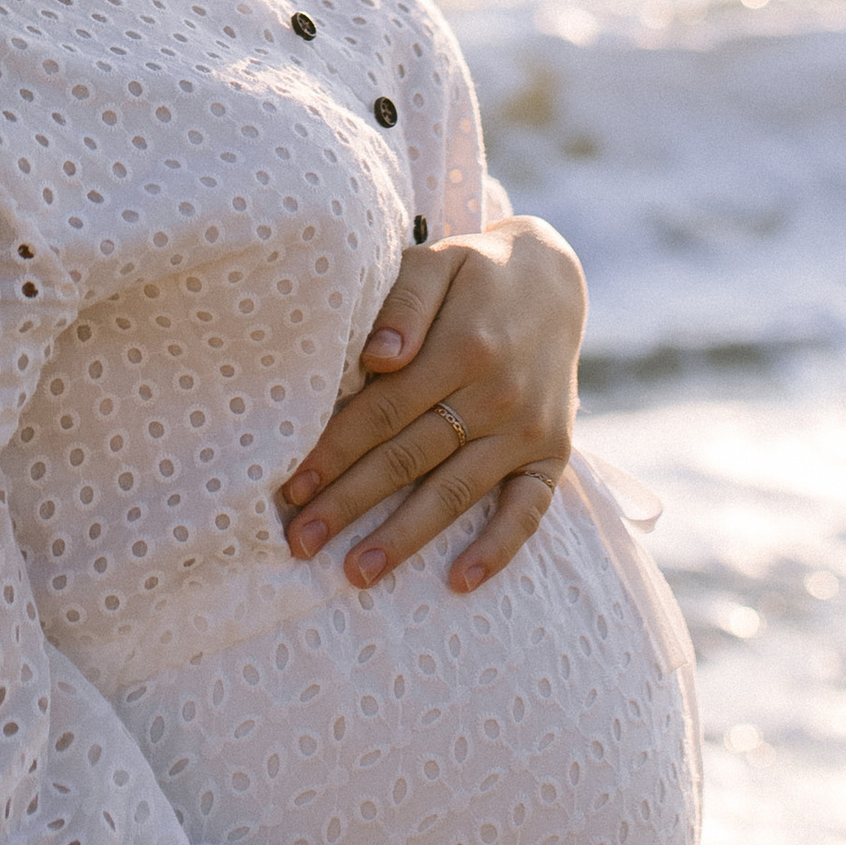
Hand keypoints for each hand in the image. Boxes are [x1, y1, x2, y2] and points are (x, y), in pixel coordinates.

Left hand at [278, 216, 586, 594]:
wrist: (554, 279)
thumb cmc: (474, 273)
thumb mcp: (439, 263)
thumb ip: (404, 303)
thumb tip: (376, 358)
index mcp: (462, 347)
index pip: (383, 410)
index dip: (334, 451)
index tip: (291, 488)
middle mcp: (498, 394)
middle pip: (409, 459)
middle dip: (350, 503)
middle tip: (300, 543)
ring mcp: (527, 429)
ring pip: (456, 493)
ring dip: (405, 538)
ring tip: (356, 573)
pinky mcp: (554, 453)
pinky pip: (528, 509)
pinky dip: (497, 548)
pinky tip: (458, 582)